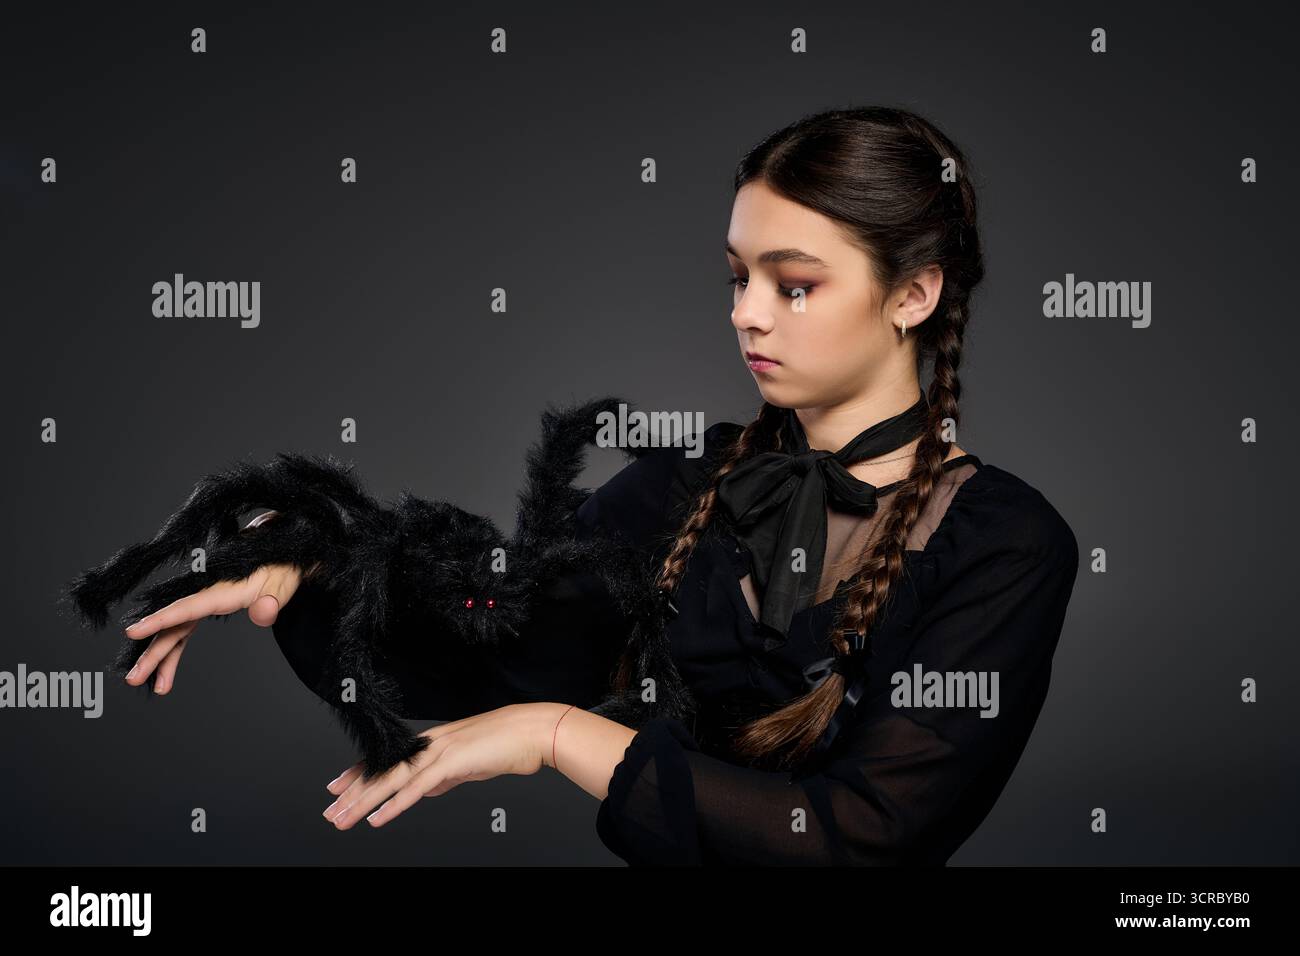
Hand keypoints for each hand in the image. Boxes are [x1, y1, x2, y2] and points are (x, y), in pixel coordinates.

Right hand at [120, 560, 311, 694]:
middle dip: (152, 653)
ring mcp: (202, 601)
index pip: (185, 608)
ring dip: (162, 658)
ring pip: (175, 632)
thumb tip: (263, 614)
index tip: (133, 632)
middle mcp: (205, 595)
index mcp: (220, 590)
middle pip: (173, 626)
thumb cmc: (279, 569)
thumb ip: (272, 603)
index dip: (159, 620)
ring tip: (156, 687)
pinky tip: (166, 673)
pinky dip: (174, 651)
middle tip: (133, 679)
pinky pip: (183, 631)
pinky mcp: (206, 606)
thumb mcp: (282, 585)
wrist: (278, 552)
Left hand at [322, 702, 564, 829]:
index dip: (360, 774)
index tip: (338, 787)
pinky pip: (416, 788)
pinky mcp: (451, 762)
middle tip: (329, 811)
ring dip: (364, 803)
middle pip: (382, 771)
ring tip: (342, 819)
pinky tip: (377, 819)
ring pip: (392, 780)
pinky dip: (394, 805)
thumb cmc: (507, 745)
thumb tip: (427, 790)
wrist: (533, 731)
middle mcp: (429, 744)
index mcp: (433, 743)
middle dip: (352, 793)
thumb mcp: (469, 764)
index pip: (388, 760)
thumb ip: (446, 776)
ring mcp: (439, 752)